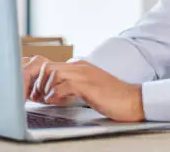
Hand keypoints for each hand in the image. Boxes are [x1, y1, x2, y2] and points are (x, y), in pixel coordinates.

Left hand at [22, 56, 144, 121]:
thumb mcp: (88, 88)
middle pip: (47, 66)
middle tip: (38, 98)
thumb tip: (52, 94)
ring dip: (46, 89)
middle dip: (37, 83)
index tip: (36, 94)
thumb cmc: (112, 97)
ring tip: (48, 100)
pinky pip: (64, 86)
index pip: (50, 65)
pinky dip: (57, 96)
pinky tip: (60, 103)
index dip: (39, 80)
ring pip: (53, 73)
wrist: (133, 99)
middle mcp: (80, 67)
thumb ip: (71, 87)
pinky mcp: (88, 85)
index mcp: (79, 67)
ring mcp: (84, 74)